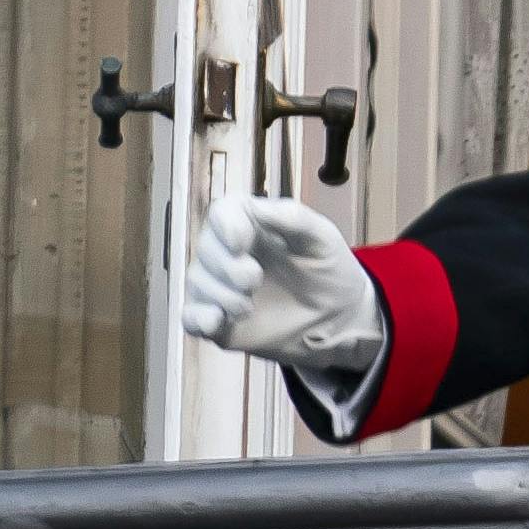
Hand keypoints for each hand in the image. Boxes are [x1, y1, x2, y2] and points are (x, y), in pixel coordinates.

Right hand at [185, 194, 383, 370]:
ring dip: (223, 296)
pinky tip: (216, 321)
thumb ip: (293, 218)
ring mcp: (221, 286)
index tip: (241, 244)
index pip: (222, 212)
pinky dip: (198, 319)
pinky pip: (190, 317)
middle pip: (205, 248)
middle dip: (229, 268)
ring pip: (197, 282)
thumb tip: (259, 206)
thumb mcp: (322, 238)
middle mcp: (230, 252)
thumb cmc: (329, 271)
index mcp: (254, 225)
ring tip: (250, 306)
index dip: (225, 226)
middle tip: (255, 280)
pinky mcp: (218, 318)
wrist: (338, 318)